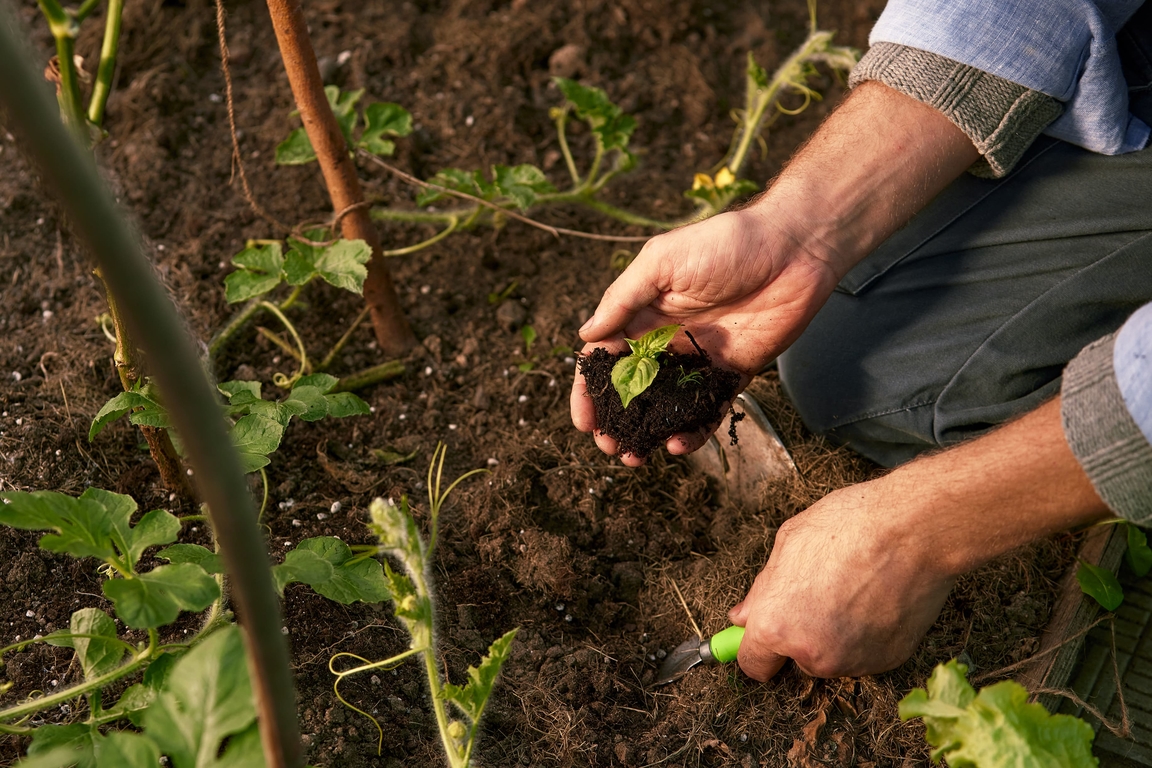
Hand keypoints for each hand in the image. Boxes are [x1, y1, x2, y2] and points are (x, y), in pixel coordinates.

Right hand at [570, 206, 841, 464]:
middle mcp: (668, 340)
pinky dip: (692, 431)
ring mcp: (700, 360)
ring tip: (634, 457)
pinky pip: (708, 410)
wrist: (792, 249)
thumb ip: (623, 299)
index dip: (589, 390)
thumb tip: (585, 336)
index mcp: (644, 314)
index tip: (583, 420)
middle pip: (632, 390)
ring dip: (647, 433)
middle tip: (607, 445)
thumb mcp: (662, 261)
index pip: (606, 358)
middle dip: (616, 420)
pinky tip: (677, 445)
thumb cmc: (724, 243)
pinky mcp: (733, 373)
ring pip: (666, 407)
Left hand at [728, 480, 954, 680]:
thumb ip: (763, 589)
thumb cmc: (850, 527)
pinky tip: (878, 598)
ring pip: (834, 657)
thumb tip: (744, 617)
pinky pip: (866, 654)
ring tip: (854, 589)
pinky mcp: (888, 661)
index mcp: (776, 626)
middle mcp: (812, 654)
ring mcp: (853, 662)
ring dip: (837, 635)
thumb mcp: (789, 543)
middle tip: (821, 593)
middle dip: (803, 635)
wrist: (914, 530)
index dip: (759, 647)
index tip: (766, 638)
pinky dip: (868, 635)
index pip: (753, 664)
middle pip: (797, 659)